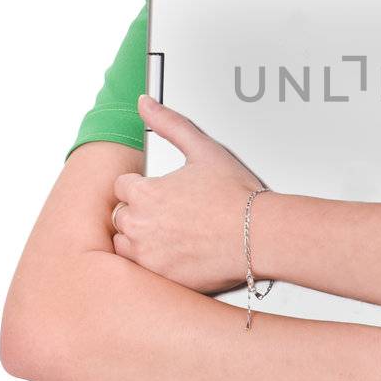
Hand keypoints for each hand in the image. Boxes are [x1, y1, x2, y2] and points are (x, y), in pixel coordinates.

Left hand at [109, 94, 265, 292]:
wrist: (260, 235)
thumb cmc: (236, 195)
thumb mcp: (203, 149)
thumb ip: (170, 123)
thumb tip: (145, 103)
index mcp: (146, 194)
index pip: (121, 186)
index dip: (141, 186)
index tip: (161, 191)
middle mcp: (140, 226)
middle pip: (120, 216)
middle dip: (139, 212)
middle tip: (169, 213)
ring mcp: (149, 256)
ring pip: (125, 246)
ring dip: (139, 239)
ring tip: (170, 234)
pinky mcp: (161, 278)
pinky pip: (141, 271)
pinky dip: (153, 262)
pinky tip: (176, 253)